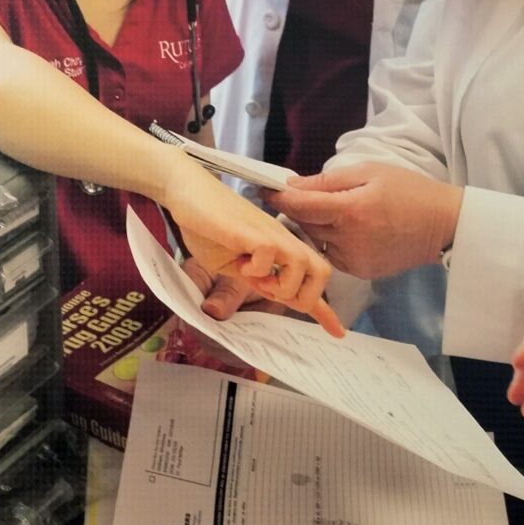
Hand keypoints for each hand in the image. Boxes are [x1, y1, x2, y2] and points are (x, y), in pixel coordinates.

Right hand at [161, 159, 343, 337]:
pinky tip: (240, 262)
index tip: (336, 332)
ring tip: (253, 278)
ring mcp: (269, 233)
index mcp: (280, 249)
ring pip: (303, 266)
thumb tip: (270, 291)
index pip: (311, 280)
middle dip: (302, 297)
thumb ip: (255, 277)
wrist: (187, 192)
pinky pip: (270, 254)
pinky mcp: (251, 230)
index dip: (324, 311)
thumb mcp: (234, 263)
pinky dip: (257, 268)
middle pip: (322, 272)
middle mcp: (282, 239)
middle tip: (269, 292)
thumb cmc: (208, 226)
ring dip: (281, 284)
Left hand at [264, 163, 462, 278]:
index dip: (278, 197)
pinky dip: (331, 241)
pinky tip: (345, 229)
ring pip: (316, 241)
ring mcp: (354, 260)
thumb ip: (327, 181)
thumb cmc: (410, 191)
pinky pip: (332, 254)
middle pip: (304, 225)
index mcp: (350, 210)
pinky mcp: (361, 272)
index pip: (299, 206)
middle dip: (297, 211)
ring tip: (327, 212)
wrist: (444, 226)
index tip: (264, 189)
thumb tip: (292, 185)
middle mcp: (349, 240)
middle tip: (296, 197)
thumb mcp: (369, 172)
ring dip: (313, 227)